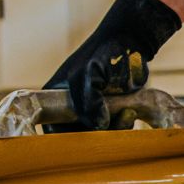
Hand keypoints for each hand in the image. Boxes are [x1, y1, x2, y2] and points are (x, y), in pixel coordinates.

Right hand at [43, 0, 180, 131]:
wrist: (131, 42)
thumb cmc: (104, 53)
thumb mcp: (89, 73)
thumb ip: (87, 101)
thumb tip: (98, 125)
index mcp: (54, 98)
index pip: (52, 130)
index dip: (63, 140)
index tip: (82, 141)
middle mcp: (71, 109)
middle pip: (78, 137)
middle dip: (96, 136)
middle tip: (112, 122)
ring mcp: (92, 112)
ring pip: (99, 135)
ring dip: (114, 130)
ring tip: (127, 112)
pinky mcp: (112, 113)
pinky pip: (115, 129)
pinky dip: (123, 126)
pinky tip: (130, 112)